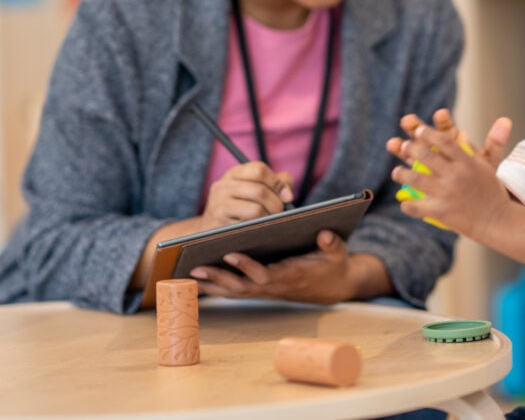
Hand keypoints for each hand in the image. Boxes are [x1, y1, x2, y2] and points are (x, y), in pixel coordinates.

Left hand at [189, 230, 364, 303]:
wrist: (332, 286)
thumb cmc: (332, 265)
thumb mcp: (338, 254)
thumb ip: (332, 244)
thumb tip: (325, 235)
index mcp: (290, 275)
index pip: (265, 274)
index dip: (246, 266)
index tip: (229, 253)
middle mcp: (273, 285)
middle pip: (241, 286)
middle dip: (218, 277)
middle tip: (195, 266)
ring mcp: (264, 290)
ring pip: (233, 290)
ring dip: (211, 284)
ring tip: (186, 273)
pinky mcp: (259, 288)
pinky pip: (234, 290)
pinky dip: (214, 286)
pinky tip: (196, 279)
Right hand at [200, 162, 293, 227]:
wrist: (210, 229)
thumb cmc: (241, 207)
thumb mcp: (254, 188)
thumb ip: (277, 183)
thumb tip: (287, 193)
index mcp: (234, 173)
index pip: (259, 170)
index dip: (277, 183)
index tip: (287, 196)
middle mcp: (223, 186)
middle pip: (260, 191)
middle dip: (276, 204)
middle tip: (279, 212)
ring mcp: (219, 205)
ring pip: (256, 209)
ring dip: (268, 217)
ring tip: (269, 220)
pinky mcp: (220, 224)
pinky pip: (249, 226)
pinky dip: (259, 227)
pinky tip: (258, 228)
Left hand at [386, 115, 512, 238]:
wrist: (499, 221)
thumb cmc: (492, 192)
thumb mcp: (487, 167)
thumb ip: (472, 150)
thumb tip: (462, 132)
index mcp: (467, 162)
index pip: (444, 141)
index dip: (428, 133)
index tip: (419, 130)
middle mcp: (455, 175)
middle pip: (425, 156)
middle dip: (410, 148)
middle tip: (403, 146)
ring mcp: (447, 193)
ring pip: (415, 179)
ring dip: (401, 174)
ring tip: (397, 172)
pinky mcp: (441, 212)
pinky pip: (416, 206)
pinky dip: (407, 205)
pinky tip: (404, 203)